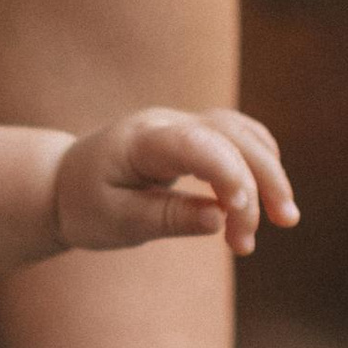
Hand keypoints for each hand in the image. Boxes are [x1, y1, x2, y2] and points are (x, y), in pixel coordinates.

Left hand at [53, 106, 295, 259]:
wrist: (63, 183)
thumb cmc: (86, 205)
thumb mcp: (116, 221)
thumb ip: (167, 218)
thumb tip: (219, 221)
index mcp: (140, 140)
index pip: (197, 144)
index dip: (229, 174)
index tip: (240, 216)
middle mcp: (166, 122)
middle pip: (232, 135)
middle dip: (263, 178)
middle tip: (282, 225)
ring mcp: (182, 123)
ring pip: (243, 133)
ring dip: (270, 173)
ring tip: (284, 220)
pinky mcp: (195, 134)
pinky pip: (240, 138)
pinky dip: (261, 163)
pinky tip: (268, 197)